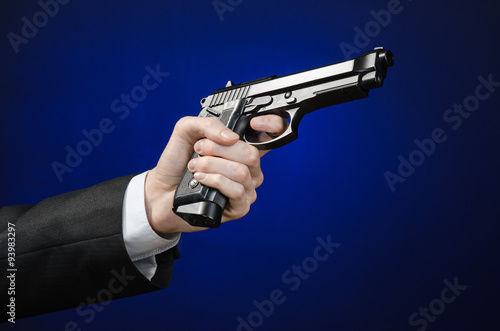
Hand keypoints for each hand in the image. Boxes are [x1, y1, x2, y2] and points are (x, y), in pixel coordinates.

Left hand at [144, 115, 285, 233]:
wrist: (161, 191)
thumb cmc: (177, 162)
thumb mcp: (187, 132)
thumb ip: (208, 124)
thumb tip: (231, 137)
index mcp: (242, 148)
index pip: (272, 134)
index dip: (272, 124)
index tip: (254, 123)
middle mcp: (250, 169)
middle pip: (251, 154)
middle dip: (219, 149)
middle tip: (199, 149)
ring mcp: (246, 189)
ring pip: (242, 172)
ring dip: (212, 166)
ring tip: (194, 167)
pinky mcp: (239, 208)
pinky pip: (236, 191)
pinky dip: (215, 181)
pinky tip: (201, 180)